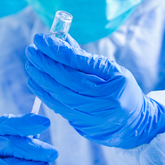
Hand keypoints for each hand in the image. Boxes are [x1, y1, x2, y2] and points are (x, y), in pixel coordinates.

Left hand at [25, 33, 164, 147]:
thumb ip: (87, 58)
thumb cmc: (124, 91)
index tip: (41, 39)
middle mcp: (98, 104)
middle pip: (62, 81)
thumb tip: (62, 40)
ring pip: (56, 95)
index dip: (56, 51)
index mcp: (110, 86)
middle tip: (31, 50)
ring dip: (40, 78)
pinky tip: (35, 81)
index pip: (76, 65)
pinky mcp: (78, 124)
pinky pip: (56, 106)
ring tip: (30, 64)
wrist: (134, 125)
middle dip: (43, 63)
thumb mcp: (114, 71)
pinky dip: (43, 92)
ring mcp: (87, 117)